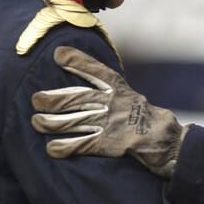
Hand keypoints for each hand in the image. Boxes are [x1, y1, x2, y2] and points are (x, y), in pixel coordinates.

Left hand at [31, 46, 185, 177]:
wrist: (168, 142)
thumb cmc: (147, 119)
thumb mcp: (131, 97)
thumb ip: (111, 92)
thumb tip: (87, 86)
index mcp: (120, 89)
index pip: (96, 71)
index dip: (77, 62)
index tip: (58, 54)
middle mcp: (114, 103)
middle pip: (77, 97)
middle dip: (53, 98)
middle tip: (35, 99)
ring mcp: (112, 123)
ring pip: (74, 120)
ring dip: (52, 122)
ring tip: (36, 122)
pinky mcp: (110, 144)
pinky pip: (82, 144)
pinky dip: (64, 147)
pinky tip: (51, 149)